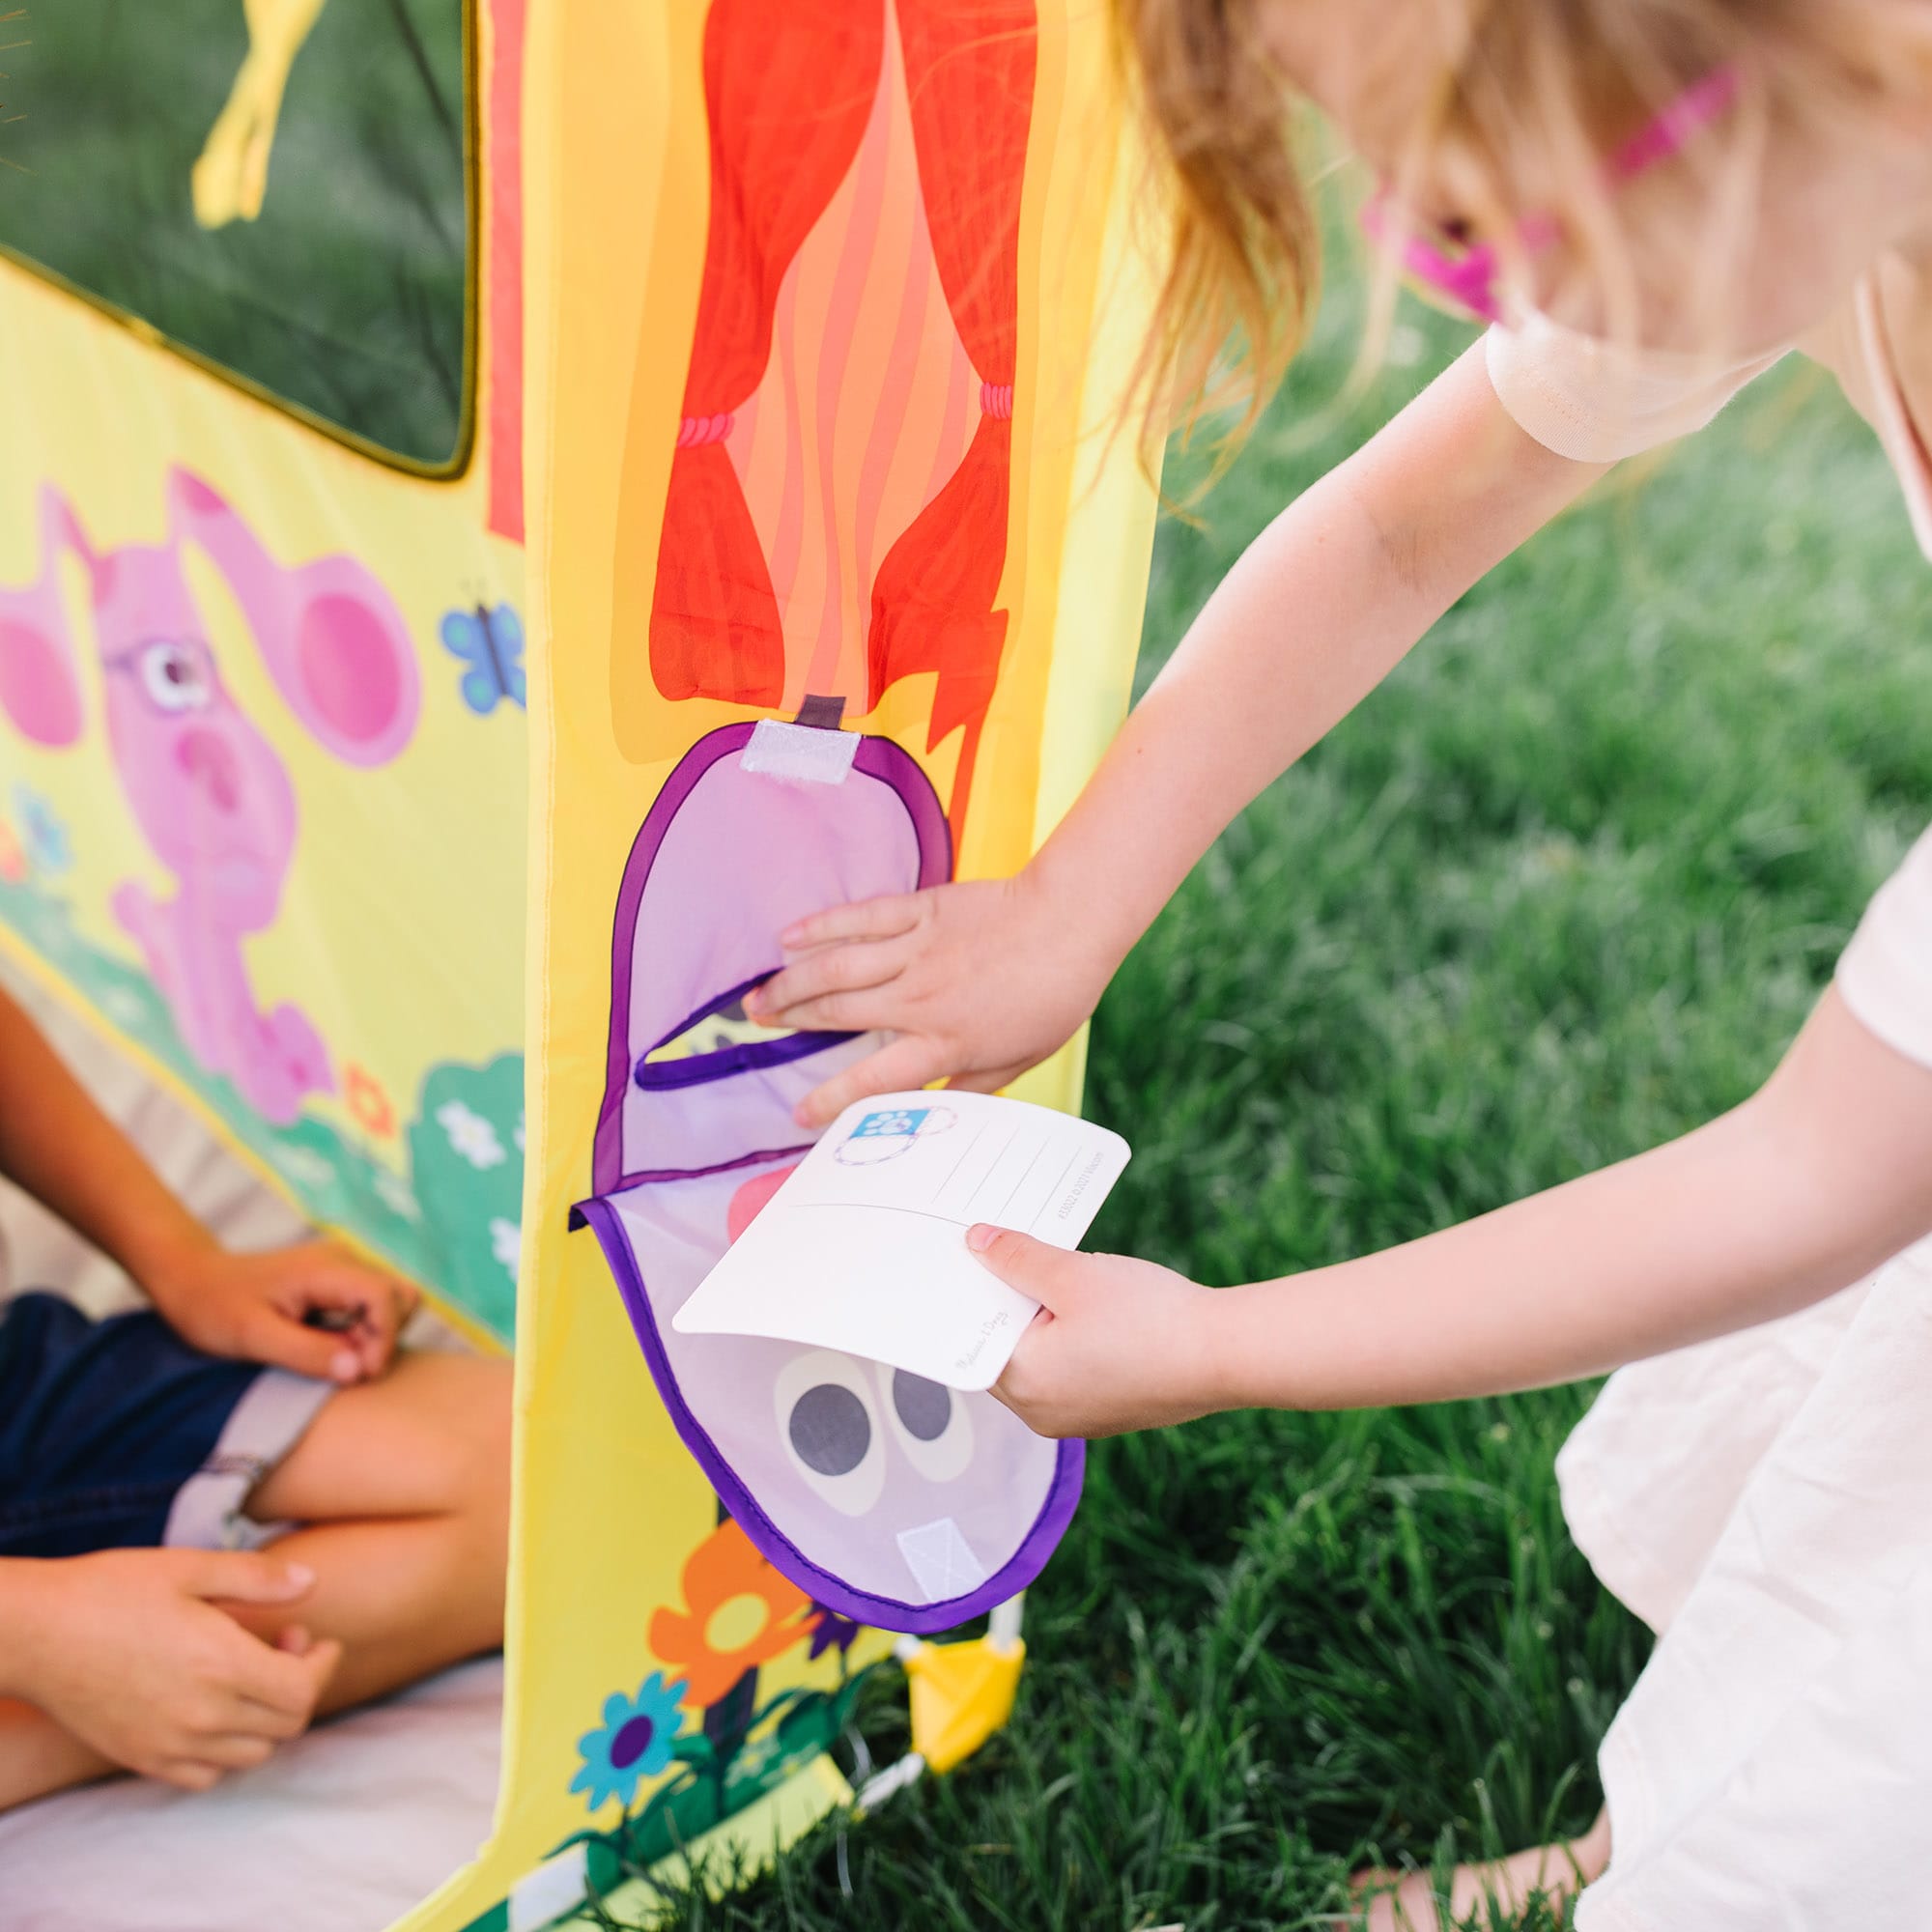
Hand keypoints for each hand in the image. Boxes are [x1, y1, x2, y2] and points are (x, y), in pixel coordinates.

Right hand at [1, 1549, 340, 1789]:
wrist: (36, 1632)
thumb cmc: (112, 1590)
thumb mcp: (191, 1567)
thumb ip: (258, 1578)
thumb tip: (311, 1582)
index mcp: (222, 1666)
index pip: (303, 1692)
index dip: (323, 1665)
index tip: (316, 1638)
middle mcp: (202, 1715)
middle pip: (285, 1724)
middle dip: (300, 1682)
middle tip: (281, 1642)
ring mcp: (168, 1745)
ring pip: (251, 1753)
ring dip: (268, 1717)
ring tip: (249, 1673)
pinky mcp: (140, 1759)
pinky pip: (205, 1775)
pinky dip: (226, 1750)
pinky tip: (215, 1709)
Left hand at [143, 1238, 418, 1383]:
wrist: (192, 1279)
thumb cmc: (214, 1307)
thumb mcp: (252, 1337)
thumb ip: (307, 1353)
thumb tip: (357, 1370)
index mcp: (325, 1269)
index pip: (385, 1296)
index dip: (385, 1338)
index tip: (362, 1375)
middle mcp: (344, 1259)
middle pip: (401, 1296)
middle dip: (385, 1337)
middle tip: (346, 1369)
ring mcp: (344, 1267)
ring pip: (393, 1301)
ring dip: (376, 1336)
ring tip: (335, 1359)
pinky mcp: (340, 1281)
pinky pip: (373, 1306)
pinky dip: (364, 1332)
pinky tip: (330, 1348)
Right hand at [744, 871, 1116, 1128]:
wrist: (1071, 923)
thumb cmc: (1052, 995)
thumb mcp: (1017, 1059)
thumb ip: (968, 1086)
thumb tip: (931, 1113)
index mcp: (943, 1042)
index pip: (872, 1080)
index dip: (830, 1100)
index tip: (799, 1114)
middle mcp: (919, 999)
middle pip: (836, 1014)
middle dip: (790, 1022)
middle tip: (756, 1025)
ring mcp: (916, 951)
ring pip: (836, 968)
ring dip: (790, 982)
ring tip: (757, 995)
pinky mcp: (920, 910)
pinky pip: (860, 918)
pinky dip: (821, 926)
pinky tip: (788, 936)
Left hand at [968, 1225, 1227, 1437]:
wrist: (1225, 1355)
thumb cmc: (1148, 1319)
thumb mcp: (1072, 1274)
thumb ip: (1018, 1258)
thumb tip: (977, 1243)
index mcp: (1023, 1385)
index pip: (972, 1338)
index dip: (970, 1294)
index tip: (970, 1257)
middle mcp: (1041, 1414)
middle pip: (1004, 1350)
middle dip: (1008, 1304)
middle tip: (1015, 1255)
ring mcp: (1077, 1418)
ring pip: (1040, 1361)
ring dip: (1043, 1320)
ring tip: (1060, 1276)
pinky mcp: (1109, 1412)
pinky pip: (1072, 1372)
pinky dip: (1072, 1340)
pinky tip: (1095, 1307)